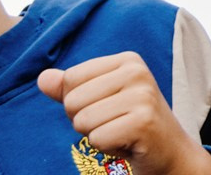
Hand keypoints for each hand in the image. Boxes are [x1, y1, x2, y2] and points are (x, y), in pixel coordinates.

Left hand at [35, 53, 210, 174]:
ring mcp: (143, 96)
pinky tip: (127, 143)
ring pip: (82, 121)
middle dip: (85, 120)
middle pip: (73, 101)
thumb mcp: (99, 99)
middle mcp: (137, 72)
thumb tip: (43, 78)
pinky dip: (107, 148)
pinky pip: (97, 139)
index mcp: (127, 60)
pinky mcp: (143, 122)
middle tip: (113, 123)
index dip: (78, 102)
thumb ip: (69, 88)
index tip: (106, 108)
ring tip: (120, 132)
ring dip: (96, 135)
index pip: (71, 78)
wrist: (168, 150)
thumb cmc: (129, 122)